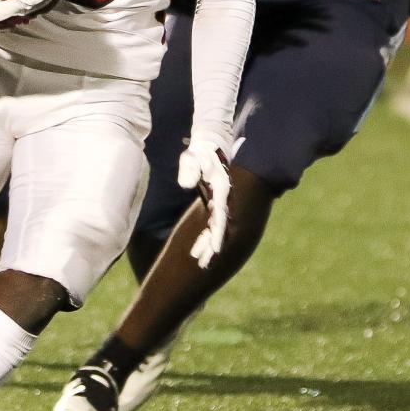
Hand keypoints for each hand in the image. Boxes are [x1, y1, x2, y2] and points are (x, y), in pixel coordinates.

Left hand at [177, 138, 230, 267]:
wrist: (211, 146)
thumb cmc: (200, 152)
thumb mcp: (192, 157)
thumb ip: (189, 170)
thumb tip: (186, 185)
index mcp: (221, 191)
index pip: (220, 217)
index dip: (219, 234)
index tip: (216, 250)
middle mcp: (224, 200)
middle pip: (220, 228)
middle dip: (213, 247)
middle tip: (205, 264)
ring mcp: (221, 203)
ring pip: (216, 229)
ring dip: (209, 245)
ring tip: (201, 263)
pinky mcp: (215, 204)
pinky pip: (212, 224)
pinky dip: (206, 237)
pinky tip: (199, 250)